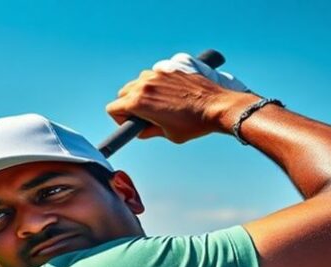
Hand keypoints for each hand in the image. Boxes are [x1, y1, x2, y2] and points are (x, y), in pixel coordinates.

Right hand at [106, 53, 253, 142]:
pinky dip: (157, 83)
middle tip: (143, 115)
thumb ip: (148, 131)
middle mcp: (145, 84)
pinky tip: (170, 94)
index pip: (113, 108)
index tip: (131, 123)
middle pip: (123, 93)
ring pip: (139, 82)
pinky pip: (155, 75)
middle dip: (129, 105)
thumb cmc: (193, 123)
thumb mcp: (167, 134)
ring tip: (158, 104)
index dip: (119, 119)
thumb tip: (141, 130)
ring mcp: (158, 74)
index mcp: (139, 102)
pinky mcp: (171, 68)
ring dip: (142, 92)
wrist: (218, 106)